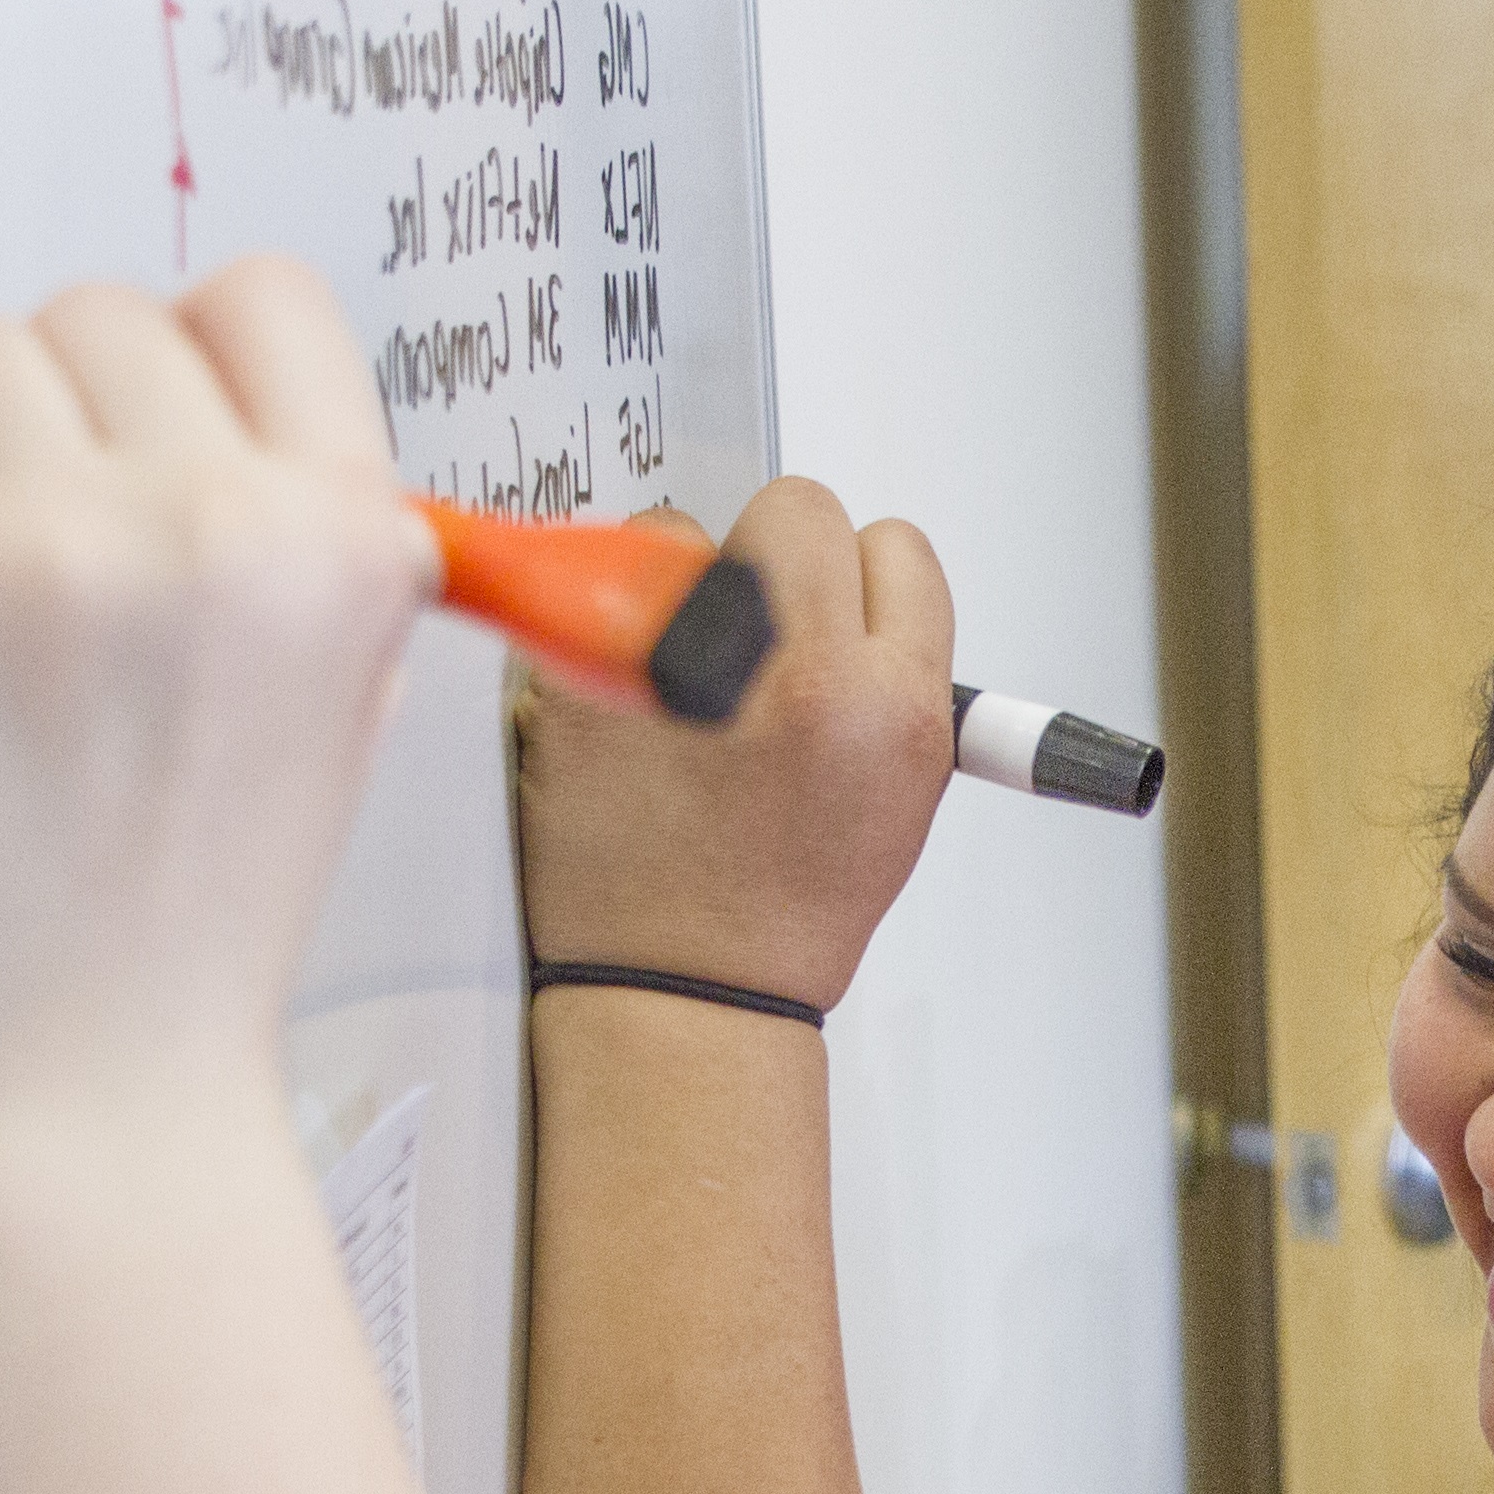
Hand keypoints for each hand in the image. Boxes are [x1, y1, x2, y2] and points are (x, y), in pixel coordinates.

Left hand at [0, 259, 440, 1150]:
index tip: (159, 435)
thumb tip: (199, 394)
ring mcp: (58, 544)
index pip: (266, 295)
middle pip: (99, 313)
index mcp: (349, 542)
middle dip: (65, 411)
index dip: (197, 354)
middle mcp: (218, 518)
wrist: (86, 1081)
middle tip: (55, 547)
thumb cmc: (207, 901)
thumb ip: (304, 536)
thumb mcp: (343, 705)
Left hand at [514, 476, 956, 1012]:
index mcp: (894, 704)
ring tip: (683, 675)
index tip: (835, 609)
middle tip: (756, 627)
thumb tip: (851, 594)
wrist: (684, 985)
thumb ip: (889, 680)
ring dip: (682, 582)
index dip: (861, 579)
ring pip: (686, 530)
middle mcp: (802, 673)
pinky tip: (626, 697)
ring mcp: (691, 667)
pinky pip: (597, 585)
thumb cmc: (785, 908)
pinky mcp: (592, 676)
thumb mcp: (901, 798)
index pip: (896, 551)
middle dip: (779, 555)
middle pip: (799, 509)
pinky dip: (605, 623)